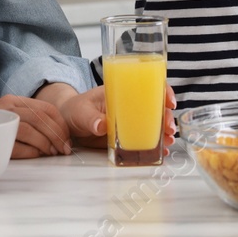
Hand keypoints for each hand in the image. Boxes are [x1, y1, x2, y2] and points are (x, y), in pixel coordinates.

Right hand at [0, 93, 73, 157]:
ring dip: (46, 145)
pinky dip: (31, 153)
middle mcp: (6, 108)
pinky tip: (35, 156)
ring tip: (50, 153)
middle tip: (64, 149)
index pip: (46, 108)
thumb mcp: (12, 117)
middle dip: (57, 136)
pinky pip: (18, 147)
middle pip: (41, 119)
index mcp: (14, 100)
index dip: (61, 124)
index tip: (68, 139)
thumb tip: (60, 136)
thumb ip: (33, 120)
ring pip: (31, 132)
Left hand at [55, 85, 177, 148]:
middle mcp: (129, 105)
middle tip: (170, 129)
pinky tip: (161, 150)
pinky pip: (143, 138)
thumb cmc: (75, 109)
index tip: (170, 102)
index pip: (148, 86)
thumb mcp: (82, 111)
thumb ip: (91, 119)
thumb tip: (102, 125)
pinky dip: (154, 144)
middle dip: (167, 117)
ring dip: (164, 132)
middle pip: (155, 107)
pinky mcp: (126, 135)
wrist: (67, 123)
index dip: (163, 92)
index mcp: (122, 92)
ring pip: (153, 124)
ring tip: (168, 142)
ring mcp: (129, 121)